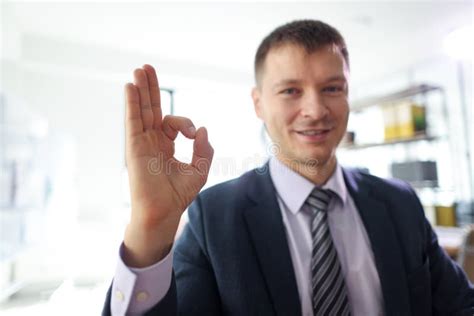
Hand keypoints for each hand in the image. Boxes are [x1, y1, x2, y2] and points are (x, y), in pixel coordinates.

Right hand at [122, 65, 213, 266]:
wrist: (163, 212)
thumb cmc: (178, 195)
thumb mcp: (199, 170)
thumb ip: (204, 149)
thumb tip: (202, 129)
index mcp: (165, 145)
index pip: (173, 122)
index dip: (185, 123)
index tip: (193, 134)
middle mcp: (151, 141)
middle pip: (151, 109)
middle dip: (150, 88)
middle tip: (147, 67)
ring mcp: (141, 143)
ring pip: (141, 111)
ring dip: (140, 90)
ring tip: (139, 69)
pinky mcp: (133, 148)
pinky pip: (133, 121)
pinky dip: (132, 104)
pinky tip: (131, 87)